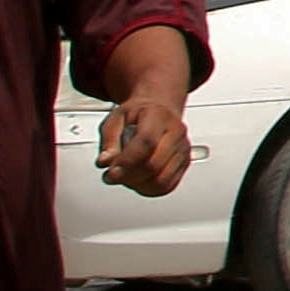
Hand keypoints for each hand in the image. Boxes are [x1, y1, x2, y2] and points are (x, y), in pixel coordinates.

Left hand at [93, 32, 196, 196]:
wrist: (161, 103)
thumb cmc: (136, 110)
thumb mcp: (114, 117)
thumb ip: (108, 140)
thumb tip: (104, 161)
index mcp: (156, 117)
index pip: (145, 144)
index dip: (127, 162)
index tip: (111, 173)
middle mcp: (174, 131)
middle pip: (154, 164)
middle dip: (131, 175)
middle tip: (115, 175)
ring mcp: (182, 145)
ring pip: (164, 177)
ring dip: (141, 184)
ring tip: (127, 178)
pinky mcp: (185, 158)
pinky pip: (172, 182)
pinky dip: (154, 188)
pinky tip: (141, 182)